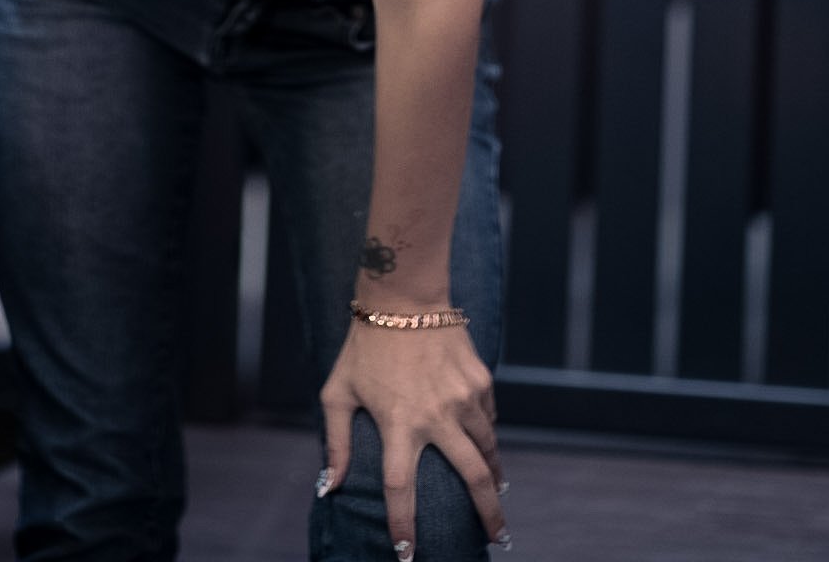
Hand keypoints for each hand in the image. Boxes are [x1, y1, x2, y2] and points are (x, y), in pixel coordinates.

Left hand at [318, 317, 507, 557]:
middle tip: (498, 537)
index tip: (407, 555)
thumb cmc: (365, 345)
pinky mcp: (480, 379)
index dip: (404, 526)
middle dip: (489, 514)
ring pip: (488, 449)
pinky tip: (482, 440)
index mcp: (398, 422)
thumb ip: (335, 442)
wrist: (403, 293)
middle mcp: (437, 415)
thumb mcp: (338, 391)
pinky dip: (487, 434)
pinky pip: (488, 418)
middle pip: (474, 478)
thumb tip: (330, 487)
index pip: (401, 488)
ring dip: (494, 475)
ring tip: (496, 491)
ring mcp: (464, 396)